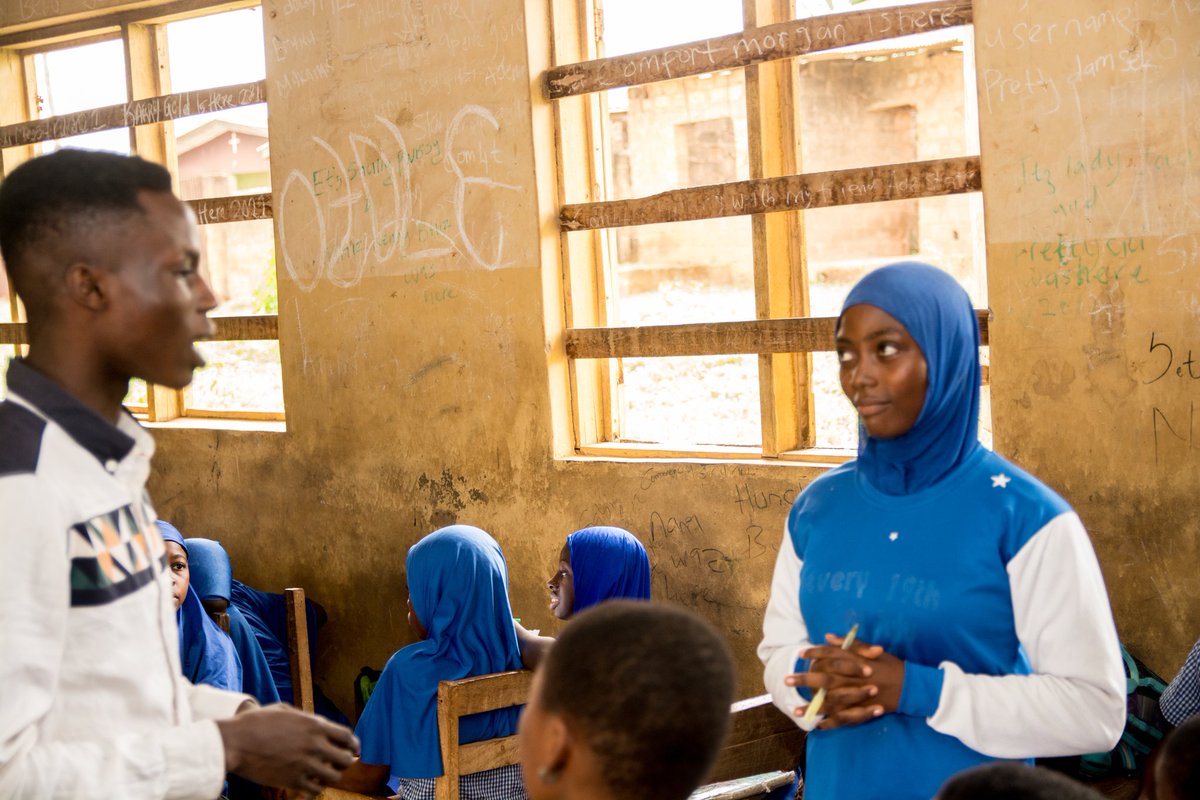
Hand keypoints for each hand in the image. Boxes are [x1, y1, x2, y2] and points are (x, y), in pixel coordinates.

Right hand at [217, 703, 358, 794]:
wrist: (235, 743)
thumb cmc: (255, 723)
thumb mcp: (284, 710)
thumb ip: (304, 718)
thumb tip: (316, 723)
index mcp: (314, 725)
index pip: (347, 736)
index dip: (354, 744)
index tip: (354, 749)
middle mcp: (314, 745)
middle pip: (346, 759)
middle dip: (345, 762)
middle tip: (339, 764)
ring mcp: (305, 764)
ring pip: (333, 777)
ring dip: (331, 776)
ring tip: (324, 774)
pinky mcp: (292, 781)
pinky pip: (315, 790)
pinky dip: (316, 789)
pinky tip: (311, 785)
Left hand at [784, 632, 904, 729]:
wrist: (912, 686)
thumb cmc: (890, 665)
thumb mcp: (871, 650)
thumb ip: (849, 644)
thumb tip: (827, 637)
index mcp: (857, 660)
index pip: (832, 654)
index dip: (816, 653)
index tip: (800, 654)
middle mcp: (856, 677)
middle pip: (826, 678)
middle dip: (805, 679)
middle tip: (787, 680)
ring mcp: (860, 695)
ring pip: (832, 701)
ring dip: (813, 706)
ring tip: (796, 710)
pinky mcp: (864, 709)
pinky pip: (845, 718)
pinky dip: (832, 723)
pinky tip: (818, 725)